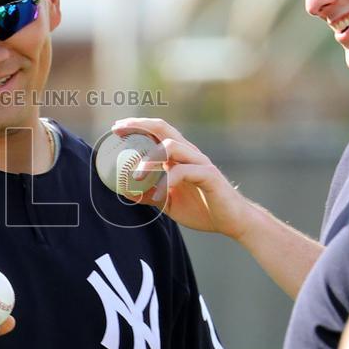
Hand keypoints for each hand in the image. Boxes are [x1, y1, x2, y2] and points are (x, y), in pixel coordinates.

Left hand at [111, 117, 253, 239]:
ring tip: (134, 175)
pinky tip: (158, 193)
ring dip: (149, 158)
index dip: (137, 126)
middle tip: (119, 130)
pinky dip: (167, 180)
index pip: (157, 133)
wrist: (232, 222)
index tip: (116, 128)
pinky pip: (184, 171)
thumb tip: (124, 192)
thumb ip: (149, 195)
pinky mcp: (209, 175)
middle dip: (140, 126)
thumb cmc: (203, 209)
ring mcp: (199, 162)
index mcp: (179, 157)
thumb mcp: (169, 202)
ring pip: (172, 146)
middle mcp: (189, 154)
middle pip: (163, 129)